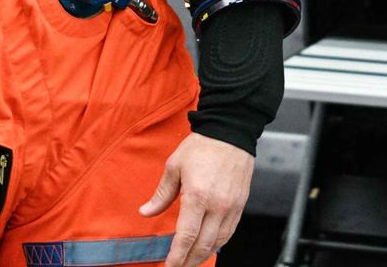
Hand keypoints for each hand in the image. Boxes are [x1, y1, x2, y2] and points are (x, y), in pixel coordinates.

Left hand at [139, 132, 253, 266]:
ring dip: (202, 256)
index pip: (186, 235)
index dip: (176, 256)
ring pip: (217, 243)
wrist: (229, 132)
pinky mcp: (240, 206)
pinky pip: (229, 233)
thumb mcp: (174, 166)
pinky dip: (217, 244)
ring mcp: (230, 207)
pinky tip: (208, 246)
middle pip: (202, 245)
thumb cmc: (201, 146)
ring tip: (190, 261)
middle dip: (188, 261)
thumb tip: (146, 212)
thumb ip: (161, 194)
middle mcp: (216, 205)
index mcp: (197, 195)